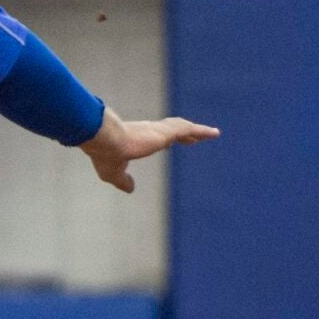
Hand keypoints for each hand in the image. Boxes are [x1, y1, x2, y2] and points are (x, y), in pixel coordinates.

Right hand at [81, 109, 219, 192]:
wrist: (104, 140)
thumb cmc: (105, 154)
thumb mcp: (113, 173)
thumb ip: (123, 180)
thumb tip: (130, 189)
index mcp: (135, 138)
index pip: (153, 137)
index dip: (163, 140)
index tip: (169, 143)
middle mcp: (148, 131)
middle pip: (170, 130)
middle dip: (182, 134)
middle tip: (192, 139)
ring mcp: (158, 130)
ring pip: (182, 128)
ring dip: (196, 131)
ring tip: (210, 134)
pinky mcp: (167, 132)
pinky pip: (190, 129)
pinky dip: (203, 131)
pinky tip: (214, 134)